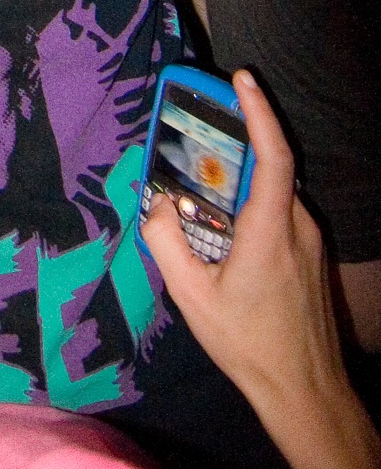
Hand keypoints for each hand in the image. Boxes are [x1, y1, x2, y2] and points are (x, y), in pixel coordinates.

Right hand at [142, 70, 343, 418]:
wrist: (305, 389)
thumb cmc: (247, 344)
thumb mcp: (191, 296)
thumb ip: (166, 242)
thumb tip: (156, 204)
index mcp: (271, 229)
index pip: (273, 154)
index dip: (258, 111)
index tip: (241, 78)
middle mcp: (299, 226)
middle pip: (269, 166)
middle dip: (236, 139)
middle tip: (196, 124)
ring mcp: (311, 241)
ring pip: (274, 191)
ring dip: (241, 178)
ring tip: (199, 180)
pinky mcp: (312, 256)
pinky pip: (281, 212)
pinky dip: (253, 202)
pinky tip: (224, 225)